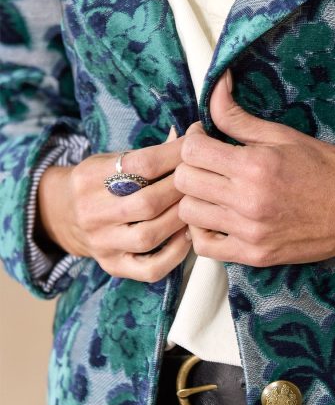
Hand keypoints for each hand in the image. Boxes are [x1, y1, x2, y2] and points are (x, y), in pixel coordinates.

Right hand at [37, 127, 192, 281]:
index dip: (175, 154)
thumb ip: (150, 152)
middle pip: (147, 202)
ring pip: (149, 236)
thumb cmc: (101, 180)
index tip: (196, 147)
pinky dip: (175, 254)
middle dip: (182, 188)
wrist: (61, 212)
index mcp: (90, 178)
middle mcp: (91, 213)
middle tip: (202, 178)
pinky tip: (188, 236)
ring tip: (198, 205)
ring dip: (181, 219)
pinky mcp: (112, 266)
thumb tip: (194, 135)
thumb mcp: (113, 159)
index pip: (141, 164)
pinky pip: (149, 269)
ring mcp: (101, 243)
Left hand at [175, 70, 334, 266]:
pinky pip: (204, 247)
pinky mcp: (254, 254)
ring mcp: (250, 231)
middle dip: (191, 165)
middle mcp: (248, 200)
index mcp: (256, 165)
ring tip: (214, 188)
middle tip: (209, 161)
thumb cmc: (327, 168)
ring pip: (188, 213)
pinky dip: (202, 231)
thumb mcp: (284, 135)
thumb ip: (239, 117)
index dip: (194, 138)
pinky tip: (218, 216)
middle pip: (185, 181)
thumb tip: (215, 85)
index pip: (192, 149)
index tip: (206, 137)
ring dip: (195, 197)